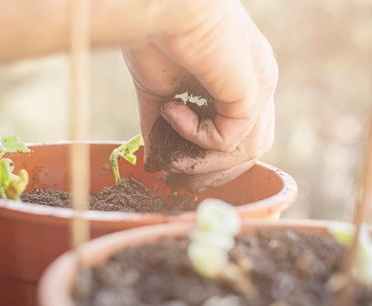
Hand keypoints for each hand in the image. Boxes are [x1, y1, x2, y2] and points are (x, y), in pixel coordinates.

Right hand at [123, 0, 276, 191]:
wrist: (157, 6)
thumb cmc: (156, 36)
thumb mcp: (158, 91)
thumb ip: (161, 124)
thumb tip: (154, 156)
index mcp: (238, 81)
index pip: (242, 134)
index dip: (214, 161)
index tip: (183, 174)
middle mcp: (257, 83)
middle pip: (253, 149)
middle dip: (215, 172)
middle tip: (180, 180)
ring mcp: (260, 85)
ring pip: (250, 149)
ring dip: (204, 161)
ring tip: (172, 155)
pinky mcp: (252, 89)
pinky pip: (230, 136)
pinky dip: (196, 136)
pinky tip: (171, 111)